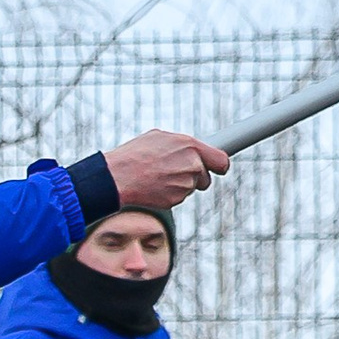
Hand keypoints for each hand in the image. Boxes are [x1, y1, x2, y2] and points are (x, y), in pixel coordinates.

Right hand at [104, 129, 229, 211]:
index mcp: (190, 146)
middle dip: (195, 178)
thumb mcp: (159, 138)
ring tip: (158, 177)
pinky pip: (178, 197)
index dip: (219, 166)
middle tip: (176, 172)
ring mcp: (185, 185)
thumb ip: (181, 144)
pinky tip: (154, 186)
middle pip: (205, 179)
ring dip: (179, 185)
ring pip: (190, 188)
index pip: (221, 160)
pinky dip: (169, 194)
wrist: (117, 177)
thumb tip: (190, 148)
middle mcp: (192, 166)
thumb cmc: (134, 154)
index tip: (218, 168)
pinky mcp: (175, 200)